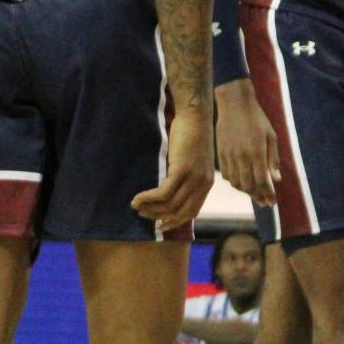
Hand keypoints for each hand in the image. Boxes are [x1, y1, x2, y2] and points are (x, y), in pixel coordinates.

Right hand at [131, 107, 213, 232]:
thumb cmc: (190, 137)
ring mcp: (194, 178)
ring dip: (150, 209)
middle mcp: (203, 184)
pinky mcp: (183, 170)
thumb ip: (185, 179)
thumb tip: (166, 195)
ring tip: (136, 205)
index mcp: (206, 184)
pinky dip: (148, 198)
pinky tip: (138, 197)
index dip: (175, 222)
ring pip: (169, 205)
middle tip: (143, 215)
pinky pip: (163, 193)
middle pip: (180, 213)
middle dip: (159, 218)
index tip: (160, 226)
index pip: (192, 212)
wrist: (195, 117)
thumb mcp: (192, 162)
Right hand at [212, 81, 279, 206]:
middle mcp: (241, 157)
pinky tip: (242, 184)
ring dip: (246, 192)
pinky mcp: (220, 155)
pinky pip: (226, 175)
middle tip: (266, 203)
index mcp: (256, 152)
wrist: (234, 105)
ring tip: (256, 195)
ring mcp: (228, 156)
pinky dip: (235, 183)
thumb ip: (273, 159)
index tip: (273, 202)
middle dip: (258, 196)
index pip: (261, 180)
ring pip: (236, 182)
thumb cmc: (257, 119)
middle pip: (248, 185)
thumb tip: (277, 180)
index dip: (267, 194)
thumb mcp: (271, 136)